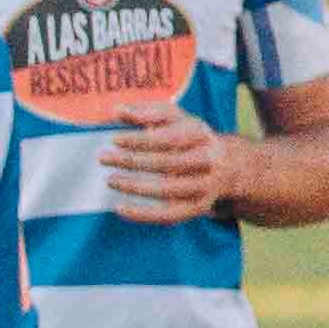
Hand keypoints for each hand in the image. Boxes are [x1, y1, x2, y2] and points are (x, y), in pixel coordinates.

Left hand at [96, 104, 237, 226]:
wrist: (225, 166)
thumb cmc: (189, 138)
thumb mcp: (175, 118)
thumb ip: (148, 112)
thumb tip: (117, 111)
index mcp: (201, 135)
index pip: (170, 138)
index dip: (141, 140)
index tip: (114, 139)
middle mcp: (207, 161)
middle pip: (168, 163)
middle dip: (132, 161)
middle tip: (103, 158)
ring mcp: (204, 187)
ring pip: (167, 190)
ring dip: (134, 187)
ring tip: (110, 180)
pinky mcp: (197, 208)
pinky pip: (168, 216)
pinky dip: (142, 214)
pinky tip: (119, 208)